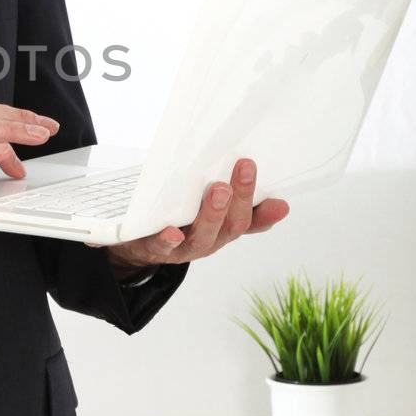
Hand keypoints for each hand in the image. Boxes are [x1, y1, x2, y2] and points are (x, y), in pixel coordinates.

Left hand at [88, 158, 289, 269]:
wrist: (135, 243)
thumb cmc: (176, 216)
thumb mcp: (204, 205)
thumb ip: (228, 193)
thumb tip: (257, 179)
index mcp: (222, 228)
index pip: (251, 221)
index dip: (267, 215)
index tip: (281, 203)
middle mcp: (208, 240)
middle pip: (231, 225)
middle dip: (241, 198)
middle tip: (244, 168)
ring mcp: (182, 247)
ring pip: (203, 237)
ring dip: (213, 214)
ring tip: (218, 190)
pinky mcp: (154, 247)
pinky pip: (162, 246)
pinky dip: (168, 240)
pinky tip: (172, 232)